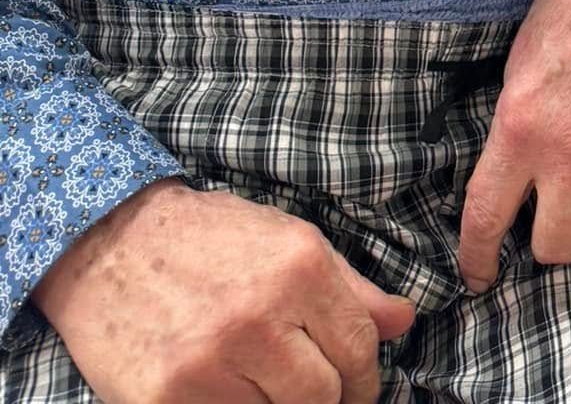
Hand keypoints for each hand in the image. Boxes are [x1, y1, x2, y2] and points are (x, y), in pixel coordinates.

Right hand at [32, 179, 414, 402]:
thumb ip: (350, 287)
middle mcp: (258, 315)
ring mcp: (209, 363)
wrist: (111, 242)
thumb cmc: (207, 239)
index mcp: (298, 268)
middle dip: (329, 401)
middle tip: (318, 396)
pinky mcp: (165, 399)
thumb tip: (403, 322)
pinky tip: (229, 393)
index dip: (365, 378)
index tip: (356, 388)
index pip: (358, 347)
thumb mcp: (287, 239)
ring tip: (265, 385)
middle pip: (322, 395)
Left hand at [459, 0, 570, 284]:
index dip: (478, 259)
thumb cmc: (563, 24)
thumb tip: (508, 195)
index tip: (479, 275)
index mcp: (521, 128)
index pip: (488, 219)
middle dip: (547, 239)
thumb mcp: (514, 77)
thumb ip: (511, 139)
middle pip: (556, 247)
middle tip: (550, 213)